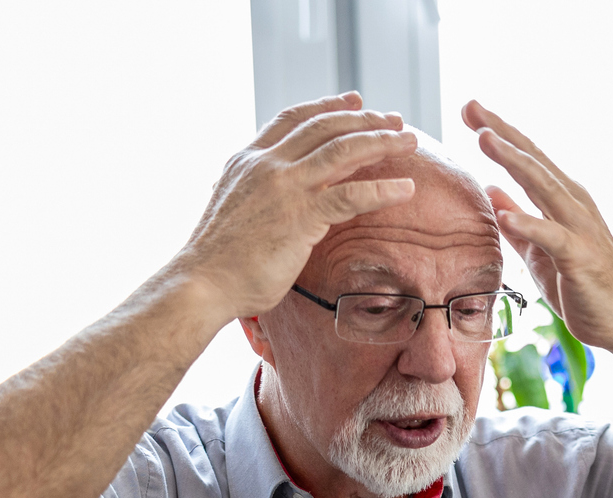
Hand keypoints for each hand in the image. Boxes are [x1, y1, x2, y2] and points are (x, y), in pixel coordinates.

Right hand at [170, 95, 419, 322]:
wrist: (202, 283)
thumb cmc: (219, 260)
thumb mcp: (236, 210)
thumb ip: (258, 196)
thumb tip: (276, 202)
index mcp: (248, 160)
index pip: (293, 118)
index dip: (327, 106)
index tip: (354, 100)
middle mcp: (267, 164)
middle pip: (325, 127)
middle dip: (365, 119)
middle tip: (395, 119)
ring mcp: (285, 187)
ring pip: (343, 151)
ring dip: (381, 142)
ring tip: (410, 142)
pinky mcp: (301, 216)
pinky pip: (351, 195)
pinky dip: (383, 189)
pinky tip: (406, 188)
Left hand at [460, 100, 612, 350]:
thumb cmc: (583, 285)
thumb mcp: (539, 250)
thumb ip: (517, 220)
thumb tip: (491, 190)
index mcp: (562, 200)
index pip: (527, 159)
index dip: (499, 132)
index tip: (470, 108)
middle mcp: (573, 205)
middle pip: (533, 161)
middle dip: (501, 132)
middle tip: (471, 105)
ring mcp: (579, 229)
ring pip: (544, 187)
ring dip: (514, 161)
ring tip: (485, 139)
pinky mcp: (581, 258)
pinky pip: (552, 237)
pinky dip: (529, 224)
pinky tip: (506, 215)